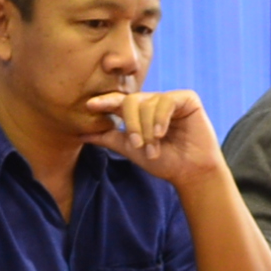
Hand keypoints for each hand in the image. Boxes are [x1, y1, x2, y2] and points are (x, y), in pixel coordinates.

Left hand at [84, 88, 225, 186]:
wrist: (190, 172)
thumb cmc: (163, 162)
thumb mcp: (131, 150)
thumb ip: (109, 138)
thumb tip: (80, 134)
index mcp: (140, 112)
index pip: (119, 102)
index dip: (105, 102)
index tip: (90, 106)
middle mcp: (153, 102)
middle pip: (131, 101)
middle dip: (132, 125)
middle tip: (136, 146)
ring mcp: (170, 99)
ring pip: (147, 104)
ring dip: (148, 130)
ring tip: (154, 149)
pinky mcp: (186, 99)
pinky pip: (166, 102)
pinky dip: (161, 119)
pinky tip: (162, 133)